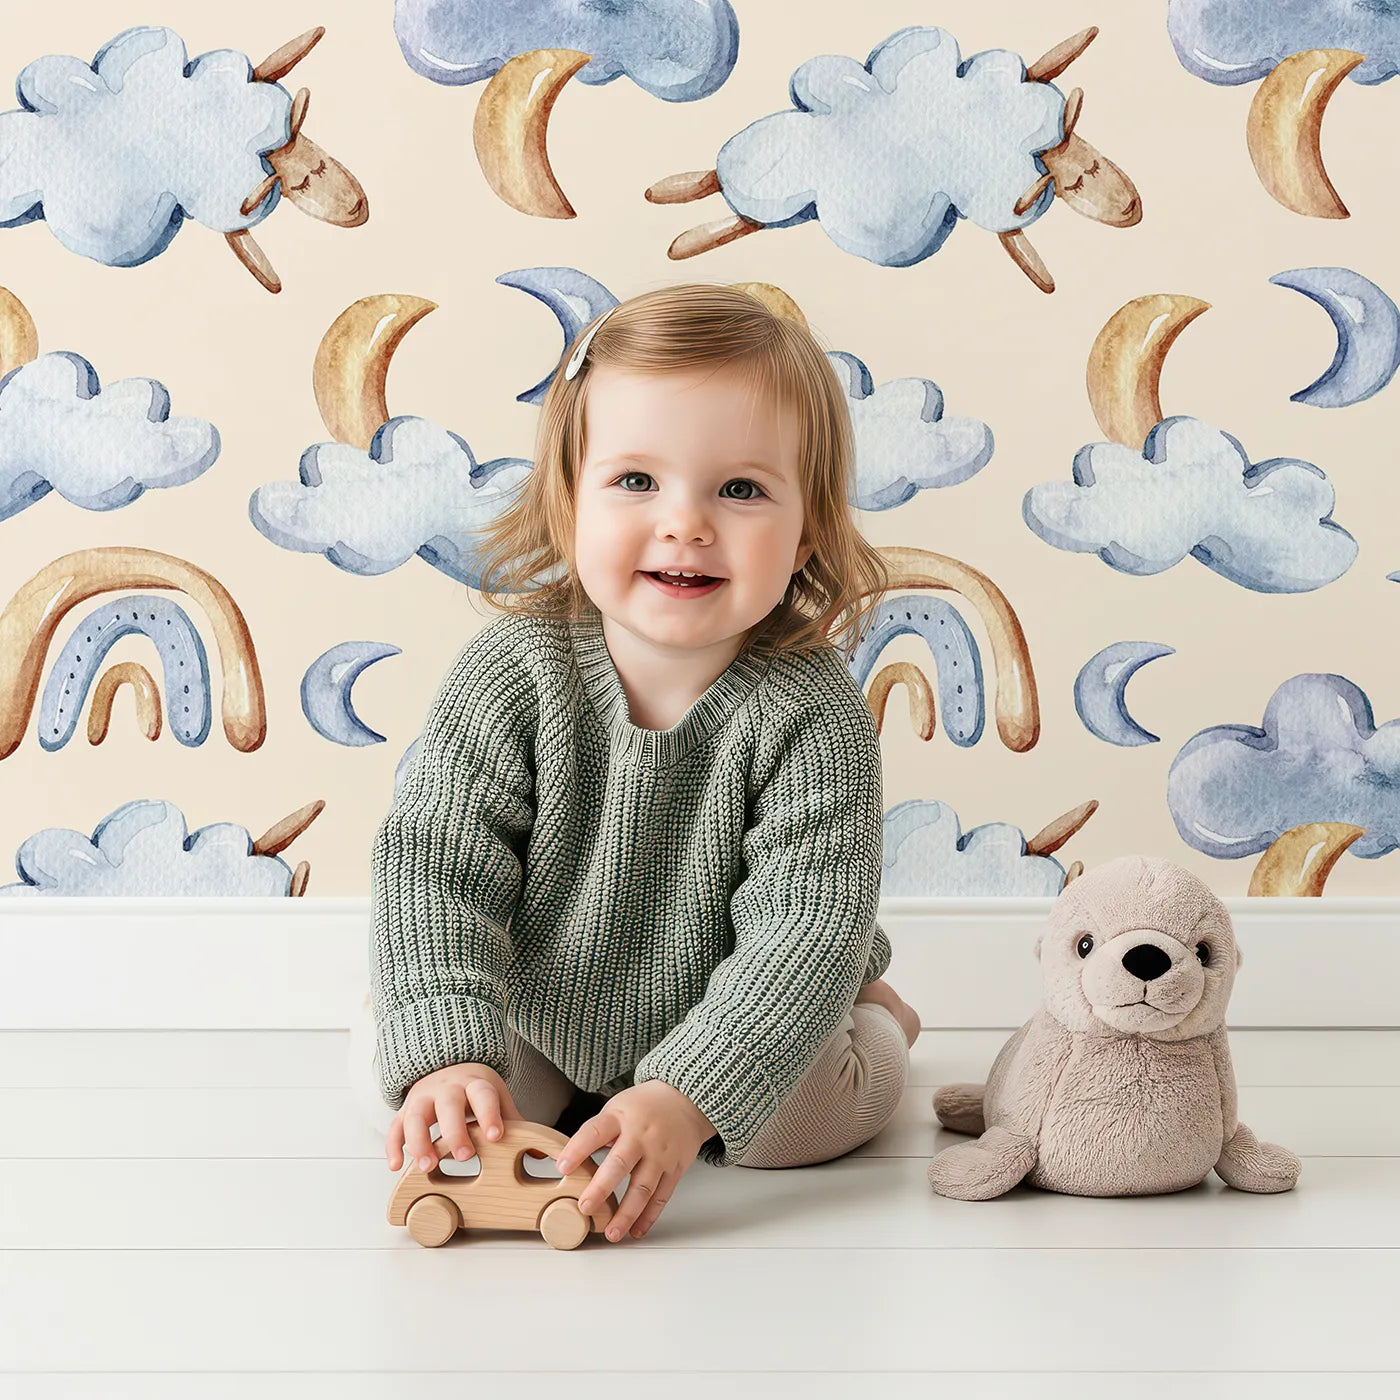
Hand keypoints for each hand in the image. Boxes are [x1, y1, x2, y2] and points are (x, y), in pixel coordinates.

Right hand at [385, 1061, 530, 1171]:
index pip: (483, 1094)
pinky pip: (394, 1126)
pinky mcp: (405, 1109)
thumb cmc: (476, 1091)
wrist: (447, 1065)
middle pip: (448, 1105)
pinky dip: (394, 1146)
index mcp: (475, 1083)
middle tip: (465, 1157)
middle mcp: (447, 1088)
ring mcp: (423, 1097)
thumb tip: (541, 1154)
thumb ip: (512, 1123)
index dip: (489, 1113)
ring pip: (416, 1115)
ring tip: (427, 1167)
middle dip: (455, 1130)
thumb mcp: (496, 1098)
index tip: (495, 1135)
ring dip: (420, 1141)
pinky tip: (397, 1166)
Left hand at [555, 1080, 715, 1243]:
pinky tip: (636, 1230)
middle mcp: (641, 1136)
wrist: (686, 1099)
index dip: (577, 1149)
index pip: (595, 1133)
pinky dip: (649, 1216)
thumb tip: (569, 1161)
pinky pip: (662, 1196)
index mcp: (620, 1118)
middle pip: (620, 1164)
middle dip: (601, 1188)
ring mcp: (660, 1154)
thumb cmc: (645, 1106)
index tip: (562, 1167)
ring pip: (643, 1187)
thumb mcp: (617, 1108)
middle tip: (585, 1207)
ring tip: (611, 1233)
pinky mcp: (675, 1168)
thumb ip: (598, 1134)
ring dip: (627, 1213)